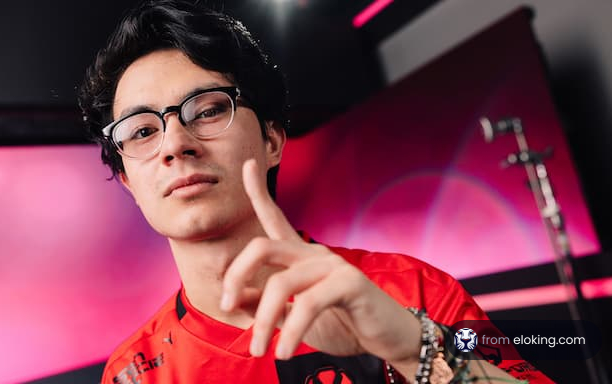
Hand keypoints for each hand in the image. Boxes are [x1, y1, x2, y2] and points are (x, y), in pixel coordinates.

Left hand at [220, 159, 421, 366]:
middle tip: (224, 306)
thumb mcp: (292, 319)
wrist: (387, 340)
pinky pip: (308, 304)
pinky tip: (285, 350)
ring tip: (259, 349)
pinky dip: (291, 331)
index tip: (246, 164)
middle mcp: (314, 254)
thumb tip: (233, 297)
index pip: (275, 219)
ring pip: (280, 283)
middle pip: (262, 246)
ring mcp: (332, 265)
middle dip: (236, 274)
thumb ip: (264, 305)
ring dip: (263, 321)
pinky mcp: (349, 283)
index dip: (258, 191)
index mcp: (300, 257)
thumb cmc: (341, 325)